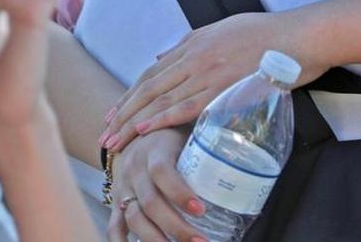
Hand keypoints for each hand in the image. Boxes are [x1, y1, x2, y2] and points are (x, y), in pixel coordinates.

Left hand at [100, 11, 326, 150]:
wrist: (299, 36)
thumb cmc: (269, 33)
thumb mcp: (224, 28)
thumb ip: (192, 42)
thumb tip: (162, 56)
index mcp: (194, 43)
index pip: (152, 72)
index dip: (130, 93)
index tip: (115, 112)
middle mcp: (194, 56)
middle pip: (148, 87)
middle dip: (123, 111)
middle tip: (104, 132)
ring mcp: (207, 72)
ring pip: (161, 99)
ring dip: (134, 122)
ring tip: (115, 141)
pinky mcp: (224, 86)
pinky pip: (185, 106)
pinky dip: (160, 119)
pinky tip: (144, 130)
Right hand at [106, 127, 206, 241]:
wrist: (132, 130)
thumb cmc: (171, 132)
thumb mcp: (187, 130)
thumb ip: (208, 140)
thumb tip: (245, 149)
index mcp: (155, 150)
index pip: (163, 173)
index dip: (179, 192)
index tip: (201, 210)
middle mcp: (135, 169)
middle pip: (151, 203)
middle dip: (175, 227)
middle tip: (200, 241)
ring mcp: (123, 186)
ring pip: (134, 218)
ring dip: (156, 240)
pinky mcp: (116, 200)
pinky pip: (114, 225)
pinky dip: (120, 241)